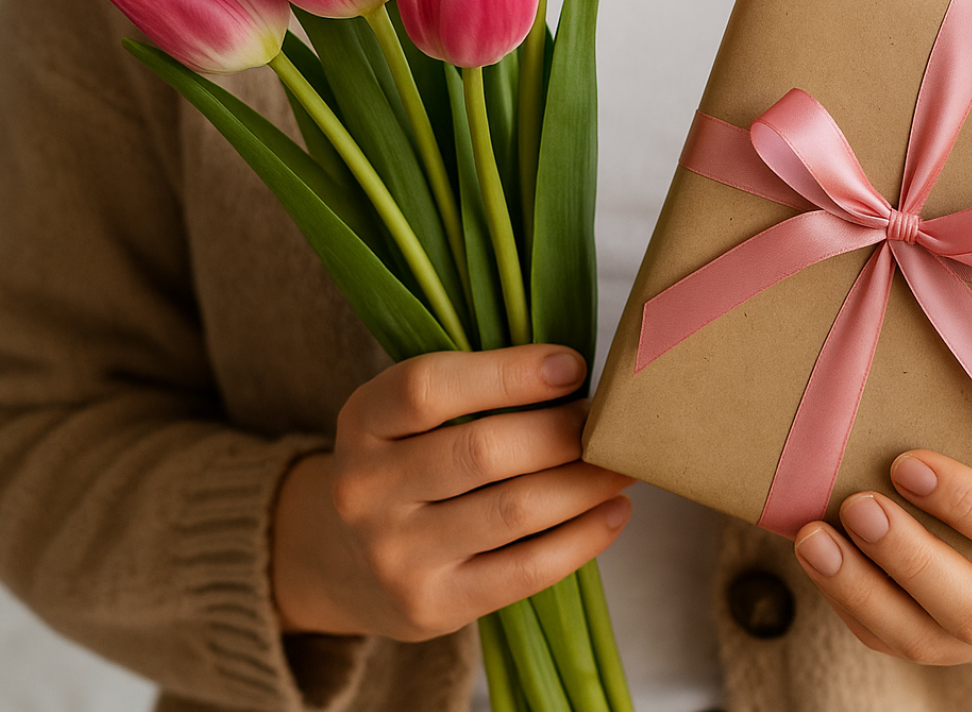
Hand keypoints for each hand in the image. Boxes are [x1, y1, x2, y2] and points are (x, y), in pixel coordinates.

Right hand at [271, 345, 633, 640]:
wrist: (350, 565)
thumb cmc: (409, 467)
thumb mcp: (409, 419)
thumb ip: (471, 389)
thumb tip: (575, 374)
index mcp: (362, 421)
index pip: (427, 388)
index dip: (508, 373)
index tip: (572, 367)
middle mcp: (365, 488)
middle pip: (481, 450)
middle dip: (561, 431)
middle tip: (607, 422)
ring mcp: (395, 554)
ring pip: (514, 509)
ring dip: (584, 482)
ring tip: (621, 462)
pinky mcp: (431, 605)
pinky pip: (525, 569)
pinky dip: (583, 536)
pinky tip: (614, 511)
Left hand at [792, 435, 971, 663]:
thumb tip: (940, 410)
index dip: (969, 504)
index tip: (907, 466)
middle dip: (909, 560)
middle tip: (858, 508)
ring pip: (922, 639)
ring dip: (860, 589)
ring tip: (815, 540)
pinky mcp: (938, 647)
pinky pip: (885, 637)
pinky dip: (844, 598)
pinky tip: (816, 557)